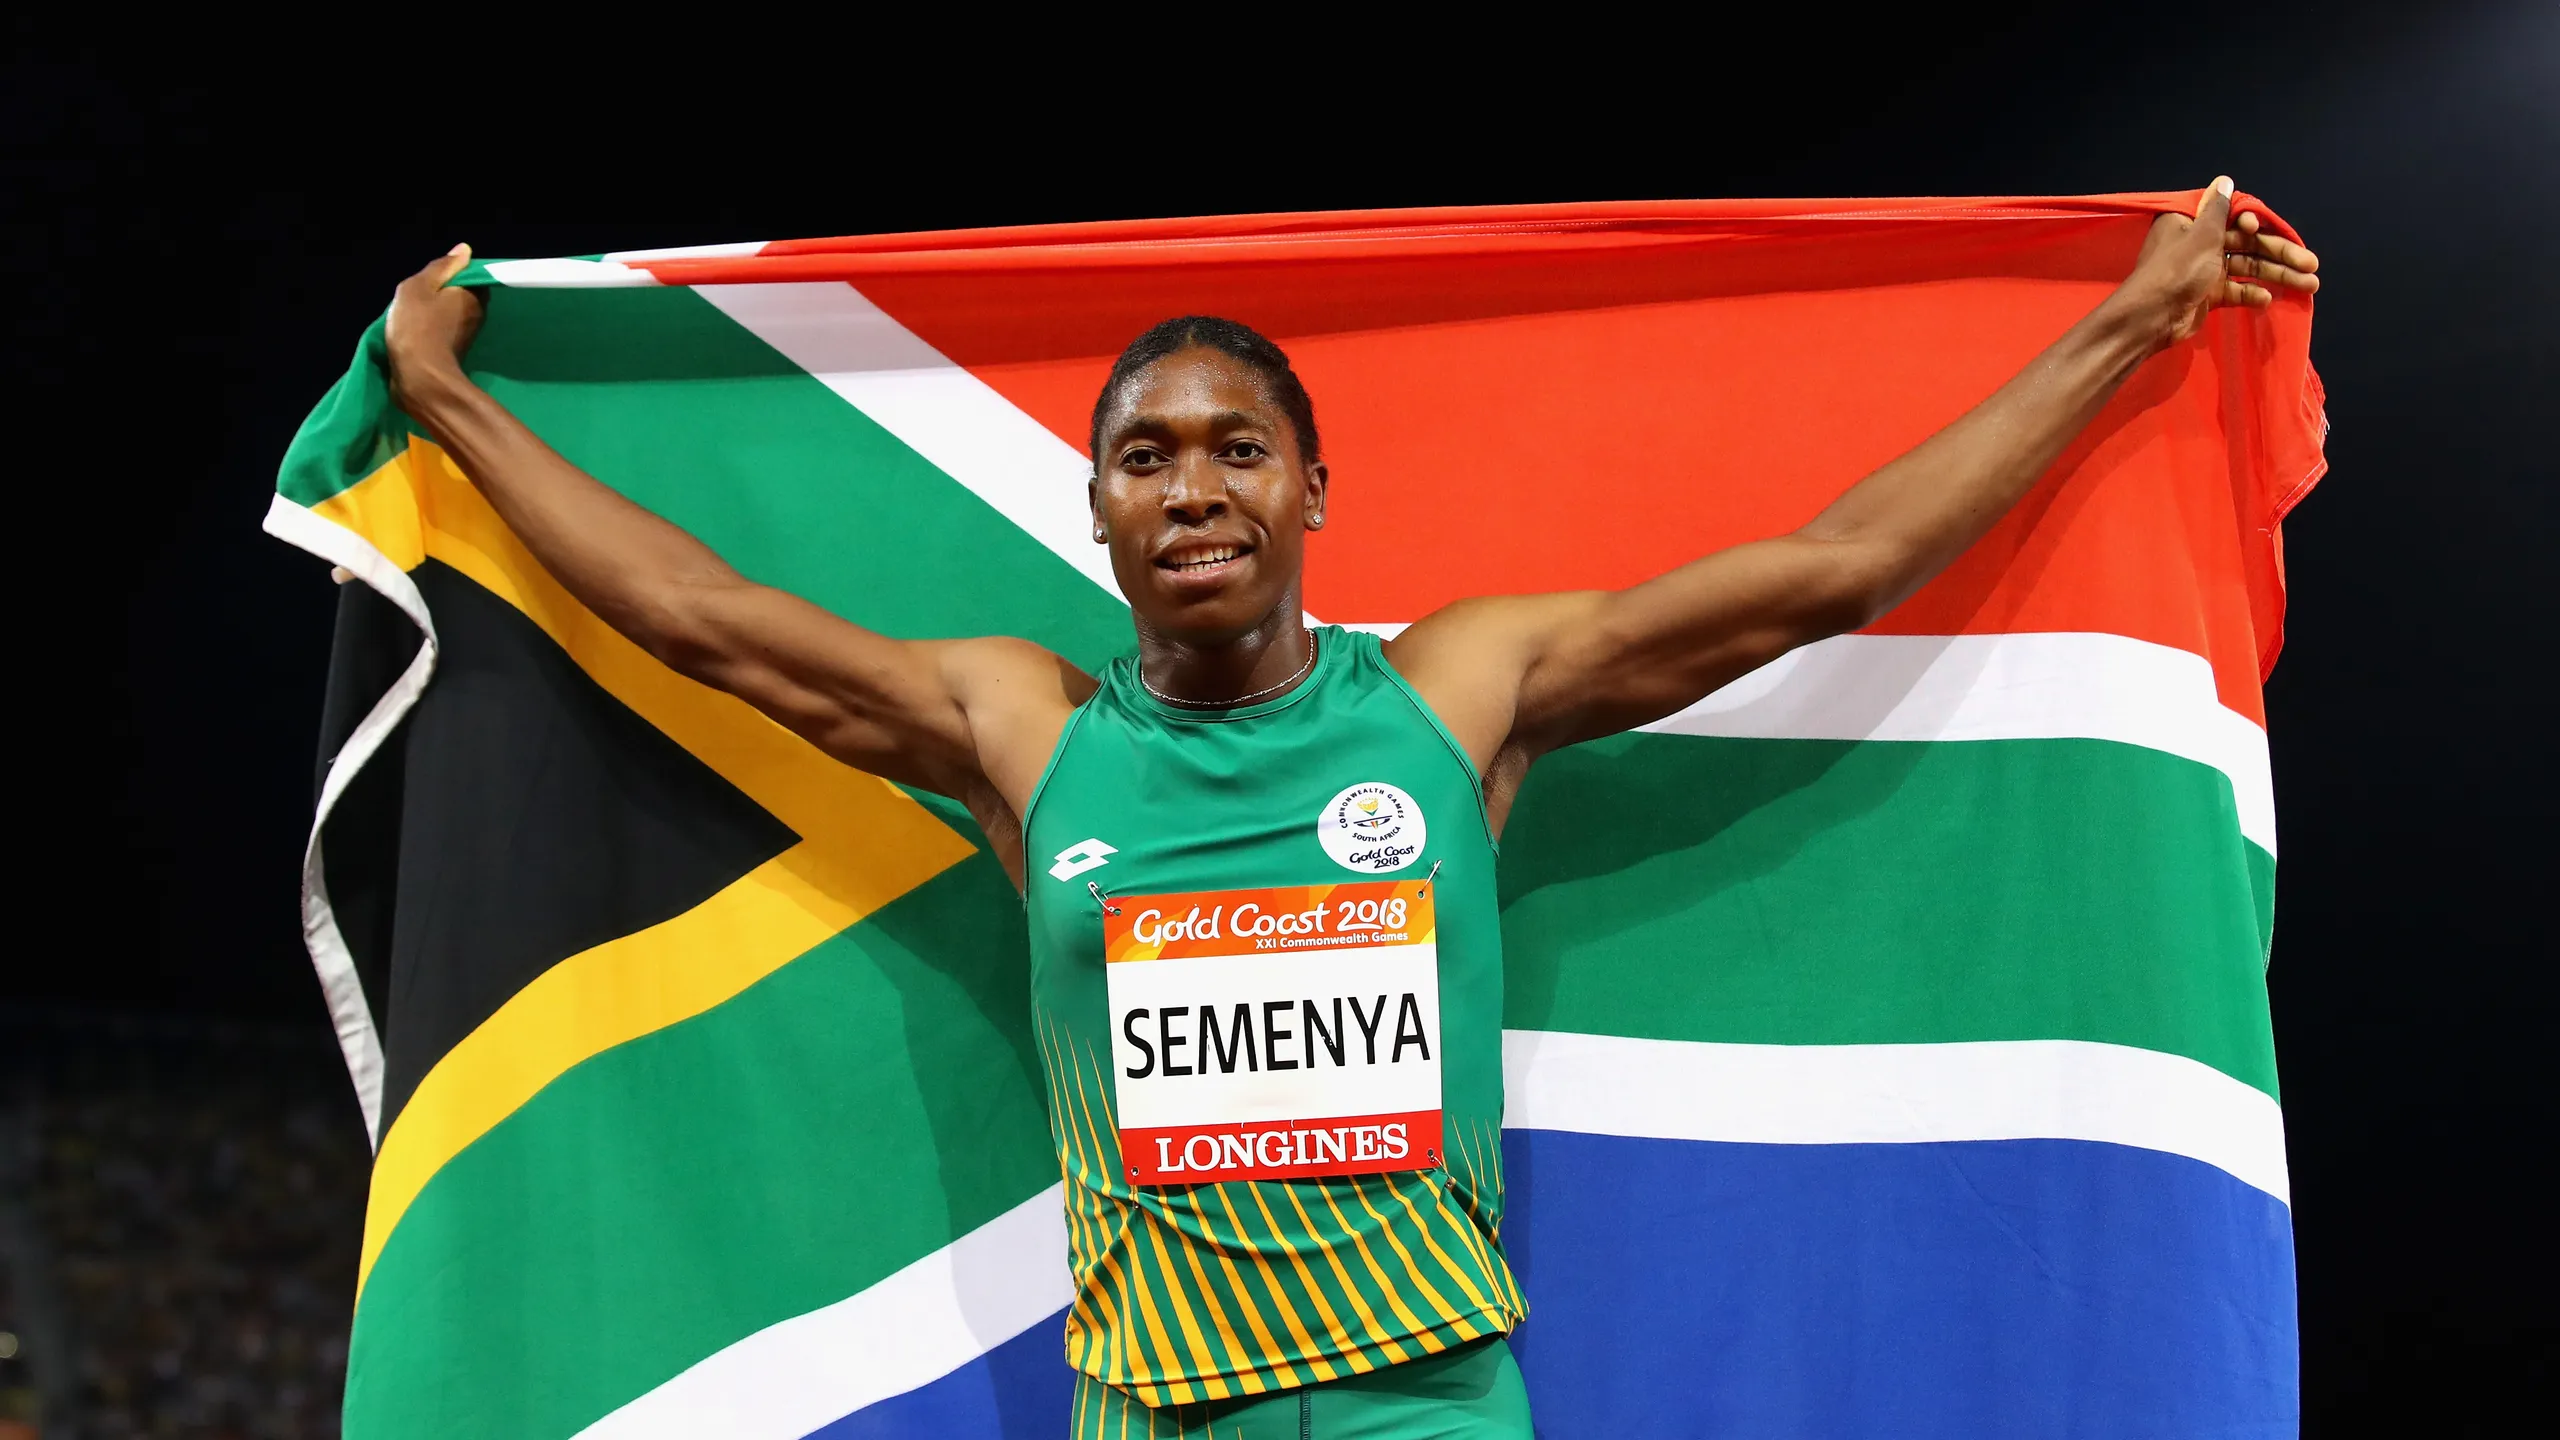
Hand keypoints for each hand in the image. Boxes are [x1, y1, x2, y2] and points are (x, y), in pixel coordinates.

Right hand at [385, 245, 486, 404]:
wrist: (419, 376)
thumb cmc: (417, 325)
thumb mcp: (419, 286)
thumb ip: (441, 267)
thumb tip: (465, 251)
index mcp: (474, 295)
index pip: (467, 275)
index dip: (446, 274)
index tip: (427, 280)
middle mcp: (477, 315)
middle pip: (457, 294)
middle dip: (437, 294)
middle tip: (415, 298)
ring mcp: (467, 335)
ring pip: (448, 314)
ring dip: (431, 313)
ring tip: (411, 316)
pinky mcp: (454, 352)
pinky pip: (442, 331)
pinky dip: (429, 330)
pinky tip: (414, 332)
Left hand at [2118, 178, 2320, 350]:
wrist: (2152, 318)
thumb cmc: (2177, 270)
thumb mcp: (2201, 234)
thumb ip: (2218, 209)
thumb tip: (2224, 180)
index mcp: (2193, 223)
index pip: (2234, 217)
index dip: (2255, 223)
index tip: (2259, 229)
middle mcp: (2200, 243)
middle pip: (2248, 244)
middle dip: (2280, 254)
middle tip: (2312, 264)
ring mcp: (2205, 270)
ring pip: (2248, 268)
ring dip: (2277, 276)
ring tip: (2310, 285)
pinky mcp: (2207, 294)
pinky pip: (2236, 290)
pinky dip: (2252, 294)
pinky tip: (2268, 300)